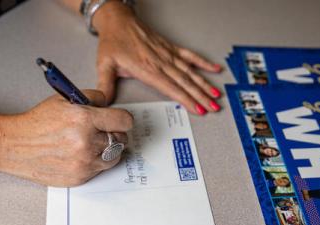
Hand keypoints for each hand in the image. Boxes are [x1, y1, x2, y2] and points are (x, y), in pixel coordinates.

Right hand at [0, 90, 132, 186]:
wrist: (16, 146)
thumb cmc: (38, 123)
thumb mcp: (64, 100)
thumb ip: (92, 98)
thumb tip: (109, 105)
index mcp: (84, 119)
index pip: (124, 121)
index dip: (123, 120)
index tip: (120, 121)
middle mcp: (86, 142)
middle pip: (121, 139)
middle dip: (115, 133)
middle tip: (104, 131)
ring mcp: (84, 162)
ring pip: (114, 156)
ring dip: (109, 149)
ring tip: (94, 143)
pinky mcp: (81, 177)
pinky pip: (101, 169)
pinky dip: (96, 161)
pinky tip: (83, 154)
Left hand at [94, 1, 221, 115]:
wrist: (117, 19)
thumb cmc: (112, 42)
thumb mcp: (104, 65)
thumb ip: (105, 86)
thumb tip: (103, 103)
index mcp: (147, 69)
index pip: (171, 88)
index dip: (186, 100)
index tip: (197, 109)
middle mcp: (161, 62)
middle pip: (185, 82)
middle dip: (201, 97)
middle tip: (213, 108)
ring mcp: (168, 54)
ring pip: (190, 72)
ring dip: (204, 84)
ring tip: (216, 96)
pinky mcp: (170, 48)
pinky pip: (190, 55)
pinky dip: (203, 63)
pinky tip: (215, 70)